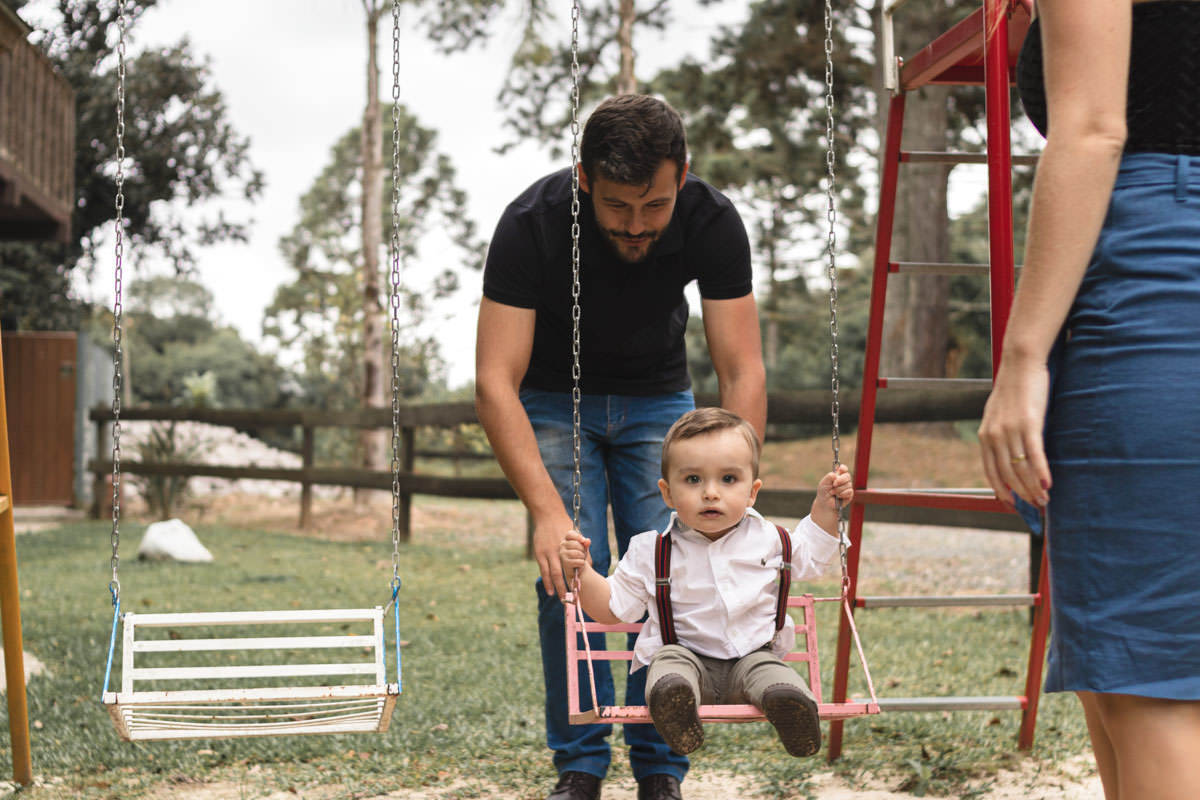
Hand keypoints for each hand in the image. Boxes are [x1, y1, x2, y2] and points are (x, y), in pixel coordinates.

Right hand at [532, 515, 574, 600]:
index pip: (575, 563)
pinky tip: (550, 590)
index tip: (582, 586)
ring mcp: (547, 553)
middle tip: (572, 599)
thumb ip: (581, 543)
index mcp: (568, 547)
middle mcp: (557, 552)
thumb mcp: (575, 533)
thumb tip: (588, 551)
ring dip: (556, 587)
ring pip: (552, 574)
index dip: (578, 576)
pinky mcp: (539, 554)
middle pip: (562, 573)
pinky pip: (543, 571)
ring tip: (562, 598)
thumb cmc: (563, 525)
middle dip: (566, 586)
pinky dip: (547, 582)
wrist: (547, 515)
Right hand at [558, 530, 591, 585]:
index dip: (578, 536)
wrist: (577, 569)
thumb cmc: (580, 556)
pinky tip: (578, 565)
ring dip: (582, 557)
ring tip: (580, 559)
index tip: (583, 540)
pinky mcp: (565, 563)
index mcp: (566, 539)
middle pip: (576, 544)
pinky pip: (578, 561)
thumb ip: (586, 543)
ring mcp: (562, 554)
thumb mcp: (584, 548)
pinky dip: (581, 564)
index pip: (570, 534)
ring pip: (578, 553)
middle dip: (583, 550)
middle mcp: (562, 545)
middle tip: (582, 554)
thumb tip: (587, 540)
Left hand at [812, 464, 852, 535]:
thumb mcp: (823, 483)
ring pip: (848, 484)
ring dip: (839, 489)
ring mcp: (848, 487)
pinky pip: (849, 491)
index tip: (841, 469)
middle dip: (840, 480)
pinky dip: (842, 494)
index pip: (843, 469)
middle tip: (834, 484)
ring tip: (833, 493)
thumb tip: (836, 475)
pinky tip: (838, 496)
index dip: (843, 468)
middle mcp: (844, 480)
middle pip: (847, 476)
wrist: (825, 503)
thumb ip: (829, 477)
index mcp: (837, 475)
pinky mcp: (850, 494)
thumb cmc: (824, 492)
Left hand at [978, 355, 1051, 506]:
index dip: (1001, 490)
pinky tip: (1048, 485)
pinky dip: (1041, 473)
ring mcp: (1010, 430)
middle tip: (1035, 507)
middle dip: (1021, 493)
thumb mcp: (999, 414)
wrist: (1020, 363)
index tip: (1011, 504)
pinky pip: (1034, 455)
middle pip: (1007, 474)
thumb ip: (1000, 434)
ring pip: (1021, 468)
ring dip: (1033, 488)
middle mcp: (994, 435)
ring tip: (1044, 500)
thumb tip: (1008, 453)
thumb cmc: (1014, 389)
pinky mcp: (1028, 424)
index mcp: (985, 435)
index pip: (991, 471)